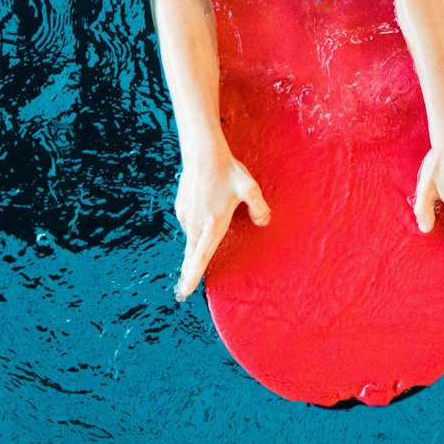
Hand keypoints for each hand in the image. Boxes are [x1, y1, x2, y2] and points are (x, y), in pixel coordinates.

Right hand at [172, 145, 270, 301]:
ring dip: (196, 244)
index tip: (184, 292)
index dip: (193, 276)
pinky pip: (189, 223)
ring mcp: (185, 214)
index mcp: (212, 224)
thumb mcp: (250, 188)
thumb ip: (259, 208)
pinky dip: (195, 226)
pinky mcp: (180, 207)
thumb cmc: (227, 171)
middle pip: (192, 254)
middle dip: (188, 273)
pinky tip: (205, 210)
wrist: (202, 152)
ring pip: (192, 237)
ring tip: (207, 230)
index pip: (201, 257)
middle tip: (183, 292)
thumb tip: (263, 221)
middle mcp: (195, 223)